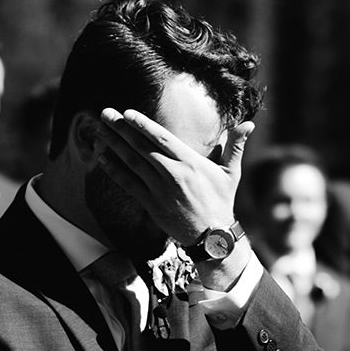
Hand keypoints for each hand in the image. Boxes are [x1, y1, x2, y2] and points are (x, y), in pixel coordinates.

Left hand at [96, 105, 252, 251]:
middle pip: (142, 147)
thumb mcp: (231, 172)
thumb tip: (249, 124)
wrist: (212, 237)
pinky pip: (129, 184)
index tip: (127, 113)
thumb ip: (235, 146)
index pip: (162, 138)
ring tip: (100, 130)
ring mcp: (160, 189)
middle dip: (121, 129)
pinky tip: (102, 157)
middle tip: (105, 113)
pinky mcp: (151, 204)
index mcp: (191, 162)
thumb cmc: (221, 201)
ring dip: (114, 145)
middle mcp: (173, 173)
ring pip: (132, 163)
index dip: (143, 125)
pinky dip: (114, 170)